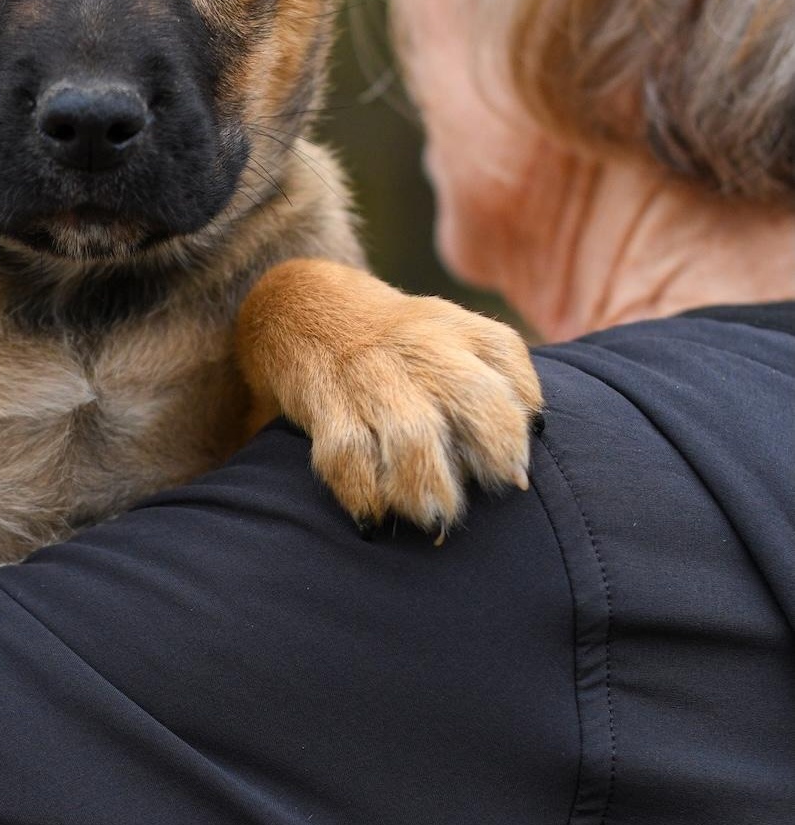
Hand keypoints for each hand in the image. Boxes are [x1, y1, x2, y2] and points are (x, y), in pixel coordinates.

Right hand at [238, 259, 541, 534]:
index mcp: (455, 328)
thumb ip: (496, 374)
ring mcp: (371, 377)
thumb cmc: (394, 345)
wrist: (297, 309)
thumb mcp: (448, 332)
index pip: (506, 360)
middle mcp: (419, 348)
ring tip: (432, 515)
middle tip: (498, 488)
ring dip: (429, 485)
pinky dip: (365, 491)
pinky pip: (348, 455)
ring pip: (413, 436)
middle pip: (474, 398)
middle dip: (494, 451)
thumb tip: (527, 450)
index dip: (521, 417)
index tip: (517, 464)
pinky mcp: (324, 405)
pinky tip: (375, 513)